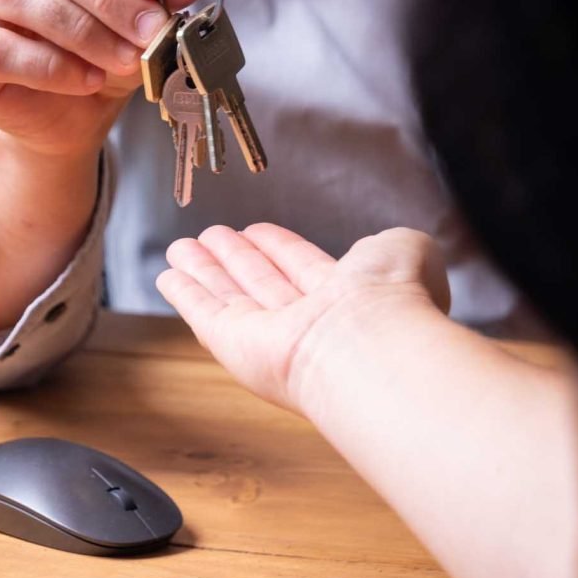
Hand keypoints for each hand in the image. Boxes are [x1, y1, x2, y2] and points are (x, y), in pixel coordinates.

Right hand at [156, 224, 450, 413]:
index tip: (257, 231)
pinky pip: (205, 315)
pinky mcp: (235, 345)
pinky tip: (168, 276)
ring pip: (230, 295)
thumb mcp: (409, 252)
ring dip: (205, 269)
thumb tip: (396, 247)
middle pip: (261, 282)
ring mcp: (269, 336)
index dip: (279, 248)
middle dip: (236, 257)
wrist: (371, 347)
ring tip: (182, 247)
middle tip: (212, 236)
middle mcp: (307, 321)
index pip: (304, 268)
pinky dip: (185, 295)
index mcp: (348, 299)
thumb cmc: (396, 303)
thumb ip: (397, 245)